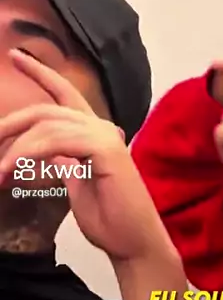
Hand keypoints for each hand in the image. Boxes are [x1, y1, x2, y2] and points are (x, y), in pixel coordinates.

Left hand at [0, 50, 175, 263]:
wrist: (133, 243)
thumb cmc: (109, 219)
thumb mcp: (76, 183)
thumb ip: (62, 160)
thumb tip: (40, 149)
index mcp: (94, 134)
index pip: (65, 93)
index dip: (40, 72)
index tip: (15, 56)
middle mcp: (101, 128)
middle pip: (46, 109)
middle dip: (10, 124)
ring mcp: (105, 137)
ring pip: (46, 126)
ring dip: (13, 151)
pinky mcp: (106, 151)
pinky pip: (57, 142)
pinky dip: (28, 155)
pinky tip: (14, 172)